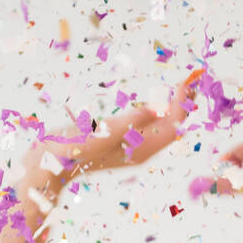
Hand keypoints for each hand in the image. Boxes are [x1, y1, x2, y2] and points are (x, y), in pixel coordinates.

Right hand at [25, 69, 208, 183]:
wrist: (47, 165)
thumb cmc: (72, 149)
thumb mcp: (103, 132)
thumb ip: (131, 121)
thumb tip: (157, 109)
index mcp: (141, 150)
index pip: (173, 126)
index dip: (183, 102)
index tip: (190, 79)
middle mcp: (139, 150)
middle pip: (171, 126)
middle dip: (183, 102)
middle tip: (194, 78)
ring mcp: (128, 147)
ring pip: (160, 127)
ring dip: (171, 106)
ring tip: (182, 87)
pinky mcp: (117, 142)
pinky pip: (144, 127)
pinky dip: (154, 112)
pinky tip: (157, 103)